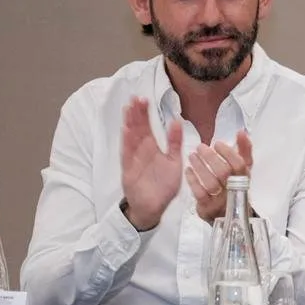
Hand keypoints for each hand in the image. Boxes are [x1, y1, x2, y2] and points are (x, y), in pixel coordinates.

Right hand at [120, 97, 182, 230]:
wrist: (153, 207)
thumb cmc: (163, 185)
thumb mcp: (174, 161)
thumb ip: (175, 142)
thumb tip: (177, 122)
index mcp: (152, 148)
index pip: (147, 127)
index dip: (145, 114)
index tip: (144, 99)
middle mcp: (141, 151)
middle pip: (137, 129)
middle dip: (136, 114)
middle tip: (136, 98)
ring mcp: (134, 159)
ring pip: (131, 138)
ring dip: (130, 123)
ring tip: (129, 108)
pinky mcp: (129, 170)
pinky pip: (128, 154)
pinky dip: (127, 142)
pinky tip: (127, 129)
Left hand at [186, 130, 253, 223]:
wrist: (229, 214)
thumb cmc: (234, 186)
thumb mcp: (242, 170)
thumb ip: (243, 151)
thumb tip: (242, 132)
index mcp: (245, 179)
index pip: (240, 165)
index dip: (228, 153)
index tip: (217, 143)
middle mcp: (235, 190)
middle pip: (224, 172)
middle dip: (211, 157)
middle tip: (200, 147)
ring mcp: (221, 201)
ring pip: (211, 183)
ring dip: (200, 167)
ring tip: (192, 156)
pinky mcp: (208, 208)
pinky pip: (200, 193)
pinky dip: (193, 180)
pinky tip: (188, 170)